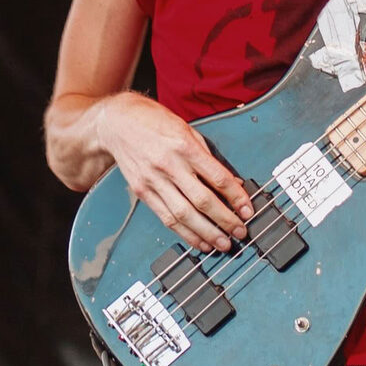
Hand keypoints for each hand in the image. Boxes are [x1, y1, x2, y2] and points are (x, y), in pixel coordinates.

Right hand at [95, 92, 252, 252]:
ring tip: (223, 243)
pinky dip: (185, 233)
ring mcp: (153, 181)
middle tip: (241, 232)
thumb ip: (209, 157)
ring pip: (184, 214)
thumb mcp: (187, 130)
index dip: (236, 197)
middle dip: (225, 220)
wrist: (117, 123)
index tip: (248, 210)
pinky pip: (166, 218)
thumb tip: (232, 182)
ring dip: (207, 233)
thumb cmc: (154, 121)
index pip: (217, 177)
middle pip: (202, 200)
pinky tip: (199, 241)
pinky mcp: (143, 192)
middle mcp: (169, 165)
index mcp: (184, 146)